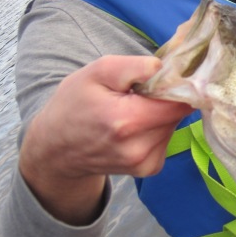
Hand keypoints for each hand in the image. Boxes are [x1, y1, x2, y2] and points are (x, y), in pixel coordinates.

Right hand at [19, 55, 192, 223]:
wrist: (57, 149)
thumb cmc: (74, 104)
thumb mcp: (96, 72)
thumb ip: (134, 67)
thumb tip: (165, 69)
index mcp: (127, 121)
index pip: (178, 101)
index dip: (177, 84)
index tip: (165, 76)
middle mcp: (139, 148)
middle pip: (177, 113)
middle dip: (166, 98)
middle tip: (140, 92)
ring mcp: (144, 163)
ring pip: (173, 126)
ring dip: (160, 114)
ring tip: (132, 109)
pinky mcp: (149, 169)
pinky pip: (166, 139)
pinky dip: (156, 129)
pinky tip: (134, 126)